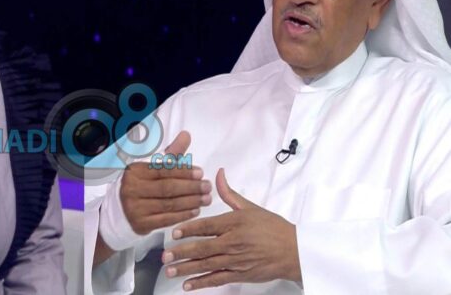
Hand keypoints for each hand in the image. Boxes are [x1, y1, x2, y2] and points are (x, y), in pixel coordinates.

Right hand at [120, 131, 212, 234]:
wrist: (122, 211)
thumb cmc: (142, 185)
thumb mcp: (153, 168)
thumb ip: (171, 154)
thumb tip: (186, 135)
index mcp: (134, 171)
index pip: (163, 170)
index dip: (183, 171)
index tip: (200, 173)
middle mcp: (132, 189)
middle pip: (167, 188)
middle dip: (191, 187)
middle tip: (207, 186)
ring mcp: (135, 208)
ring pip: (169, 204)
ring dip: (191, 202)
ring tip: (206, 199)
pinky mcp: (140, 224)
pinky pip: (166, 219)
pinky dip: (183, 215)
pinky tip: (195, 211)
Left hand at [162, 168, 301, 290]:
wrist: (293, 250)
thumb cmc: (272, 227)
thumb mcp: (250, 207)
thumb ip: (229, 193)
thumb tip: (218, 174)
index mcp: (234, 223)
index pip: (206, 226)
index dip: (188, 230)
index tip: (173, 233)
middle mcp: (233, 242)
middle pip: (203, 248)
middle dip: (181, 252)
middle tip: (165, 255)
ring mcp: (236, 261)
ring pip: (207, 265)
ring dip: (186, 268)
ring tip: (170, 270)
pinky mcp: (240, 275)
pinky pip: (217, 279)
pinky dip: (202, 283)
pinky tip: (188, 285)